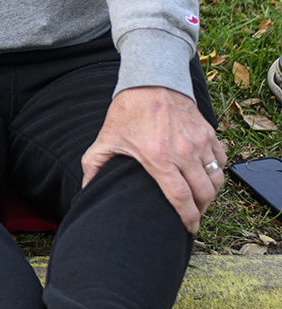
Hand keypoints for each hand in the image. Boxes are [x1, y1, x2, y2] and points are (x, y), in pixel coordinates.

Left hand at [80, 85, 227, 232]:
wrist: (151, 82)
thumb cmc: (128, 112)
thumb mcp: (106, 139)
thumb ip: (94, 165)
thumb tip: (86, 188)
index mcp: (158, 158)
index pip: (180, 197)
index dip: (188, 216)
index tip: (188, 227)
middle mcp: (183, 152)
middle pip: (204, 192)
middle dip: (202, 209)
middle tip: (195, 215)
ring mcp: (199, 142)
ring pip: (216, 178)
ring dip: (211, 192)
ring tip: (201, 199)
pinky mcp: (209, 133)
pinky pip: (221, 160)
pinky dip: (217, 172)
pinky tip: (207, 177)